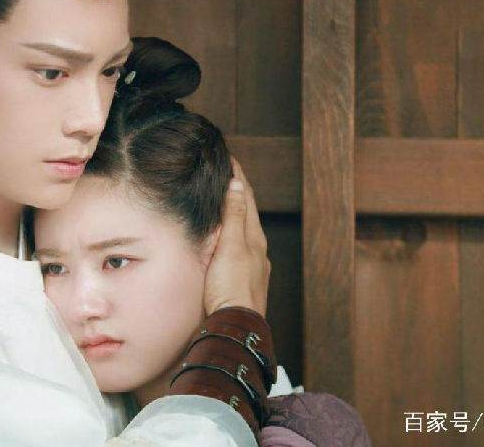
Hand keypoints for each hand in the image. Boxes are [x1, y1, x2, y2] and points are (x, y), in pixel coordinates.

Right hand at [203, 158, 270, 315]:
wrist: (235, 325)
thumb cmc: (230, 287)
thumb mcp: (230, 247)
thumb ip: (233, 217)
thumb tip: (237, 186)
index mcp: (253, 237)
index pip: (246, 198)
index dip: (238, 177)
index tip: (230, 158)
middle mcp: (257, 249)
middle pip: (248, 212)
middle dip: (239, 191)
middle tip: (228, 172)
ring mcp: (253, 264)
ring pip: (245, 229)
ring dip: (236, 211)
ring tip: (226, 198)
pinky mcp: (245, 278)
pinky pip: (240, 245)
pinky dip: (233, 231)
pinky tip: (227, 237)